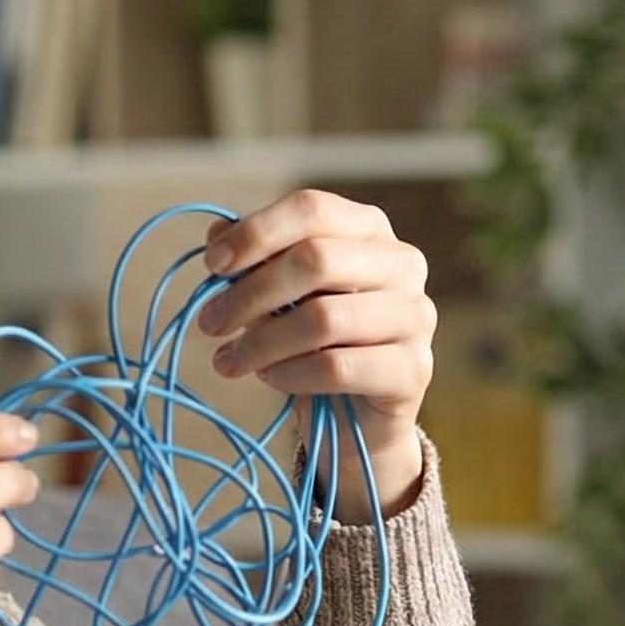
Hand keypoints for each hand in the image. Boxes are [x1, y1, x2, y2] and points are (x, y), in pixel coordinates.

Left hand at [197, 189, 437, 520]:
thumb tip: (217, 233)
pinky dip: (291, 374)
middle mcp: (403, 264)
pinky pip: (338, 367)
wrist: (353, 416)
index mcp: (369, 230)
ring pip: (324, 319)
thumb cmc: (313, 342)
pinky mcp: (413, 370)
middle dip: (251, 293)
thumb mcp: (278, 297)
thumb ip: (254, 262)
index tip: (212, 264)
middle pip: (317, 259)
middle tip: (209, 323)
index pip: (313, 209)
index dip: (257, 232)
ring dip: (263, 342)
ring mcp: (415, 316)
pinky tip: (269, 379)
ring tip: (229, 361)